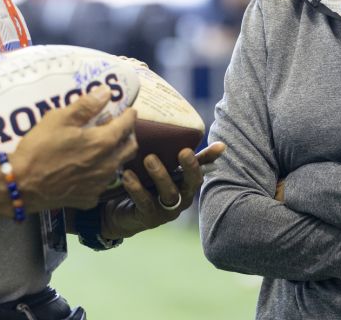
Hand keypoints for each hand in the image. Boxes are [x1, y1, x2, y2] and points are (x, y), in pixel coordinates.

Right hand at [10, 87, 137, 210]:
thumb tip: (106, 92)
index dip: (129, 115)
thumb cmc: (40, 148)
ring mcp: (99, 185)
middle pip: (130, 148)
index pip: (127, 125)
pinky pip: (101, 184)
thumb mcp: (59, 119)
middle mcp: (107, 165)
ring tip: (103, 147)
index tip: (128, 110)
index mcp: (103, 143)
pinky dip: (99, 173)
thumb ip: (86, 106)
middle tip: (118, 128)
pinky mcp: (88, 198)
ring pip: (118, 167)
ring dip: (116, 155)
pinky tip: (87, 169)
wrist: (22, 185)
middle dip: (129, 135)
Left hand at [100, 142, 226, 239]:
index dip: (211, 158)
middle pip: (192, 183)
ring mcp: (166, 210)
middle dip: (190, 167)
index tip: (219, 146)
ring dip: (161, 175)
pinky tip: (127, 174)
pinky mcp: (149, 217)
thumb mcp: (157, 167)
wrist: (121, 213)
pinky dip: (136, 188)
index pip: (201, 168)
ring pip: (169, 193)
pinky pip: (145, 202)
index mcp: (185, 182)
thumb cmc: (144, 184)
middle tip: (184, 151)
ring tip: (149, 158)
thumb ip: (169, 150)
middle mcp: (181, 197)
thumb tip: (179, 123)